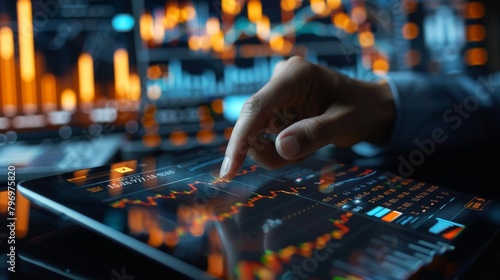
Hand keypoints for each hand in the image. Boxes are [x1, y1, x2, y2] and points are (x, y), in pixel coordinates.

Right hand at [219, 56, 394, 178]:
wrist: (369, 108)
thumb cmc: (361, 110)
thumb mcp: (346, 124)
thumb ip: (315, 134)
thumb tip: (281, 148)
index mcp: (295, 75)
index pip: (257, 107)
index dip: (240, 139)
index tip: (229, 171)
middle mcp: (279, 80)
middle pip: (252, 123)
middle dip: (267, 149)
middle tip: (302, 156)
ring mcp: (275, 95)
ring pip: (258, 135)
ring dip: (281, 150)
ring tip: (313, 142)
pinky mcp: (275, 108)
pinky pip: (266, 137)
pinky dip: (283, 148)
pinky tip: (305, 141)